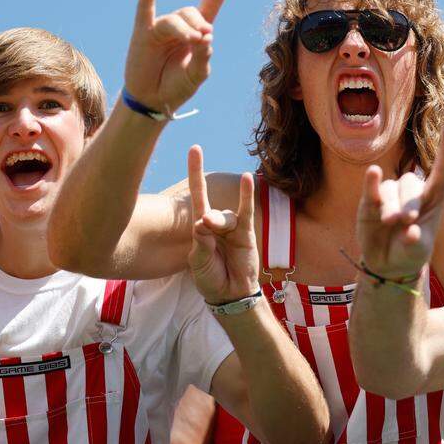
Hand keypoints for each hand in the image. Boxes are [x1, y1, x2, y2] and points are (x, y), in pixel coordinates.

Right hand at [123, 0, 238, 113]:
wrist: (154, 101)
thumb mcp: (197, 74)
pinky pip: (145, 7)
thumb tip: (204, 35)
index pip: (212, 1)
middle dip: (198, 24)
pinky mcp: (143, 33)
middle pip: (193, 12)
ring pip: (175, 19)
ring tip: (192, 41)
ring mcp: (160, 28)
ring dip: (185, 29)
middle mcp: (180, 26)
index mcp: (198, 32)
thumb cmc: (177, 86)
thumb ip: (203, 56)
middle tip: (200, 39)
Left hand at [185, 146, 258, 304]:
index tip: (194, 149)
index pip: (196, 195)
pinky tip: (248, 179)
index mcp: (199, 228)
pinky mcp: (246, 232)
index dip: (195, 172)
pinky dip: (247, 196)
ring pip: (225, 217)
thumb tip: (203, 221)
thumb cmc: (210, 277)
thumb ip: (200, 242)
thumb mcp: (198, 262)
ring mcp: (232, 227)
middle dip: (209, 220)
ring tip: (215, 231)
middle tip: (206, 226)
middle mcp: (215, 223)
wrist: (230, 294)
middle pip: (209, 210)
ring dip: (221, 223)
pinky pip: (247, 211)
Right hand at [357, 125, 443, 278]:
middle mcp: (411, 192)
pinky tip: (372, 174)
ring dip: (391, 205)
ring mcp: (390, 195)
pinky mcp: (370, 202)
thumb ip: (416, 244)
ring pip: (391, 189)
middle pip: (411, 184)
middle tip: (406, 220)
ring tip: (389, 222)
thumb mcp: (418, 253)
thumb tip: (410, 233)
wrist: (387, 264)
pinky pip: (371, 189)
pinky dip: (371, 183)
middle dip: (409, 201)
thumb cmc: (410, 252)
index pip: (442, 171)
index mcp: (433, 199)